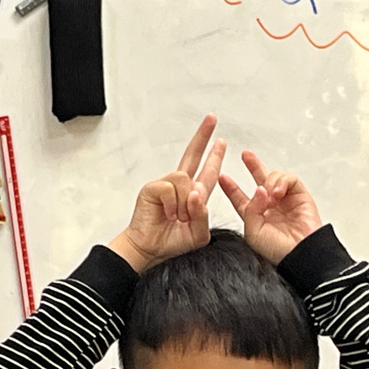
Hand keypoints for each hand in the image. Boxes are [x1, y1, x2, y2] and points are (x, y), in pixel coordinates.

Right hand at [109, 114, 225, 272]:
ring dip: (185, 203)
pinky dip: (171, 204)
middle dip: (203, 136)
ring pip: (185, 179)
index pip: (208, 171)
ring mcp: (165, 185)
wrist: (148, 249)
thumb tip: (197, 193)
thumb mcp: (198, 234)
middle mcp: (180, 186)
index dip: (214, 155)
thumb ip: (203, 215)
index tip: (220, 141)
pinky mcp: (152, 187)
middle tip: (212, 119)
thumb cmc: (170, 242)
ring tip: (177, 217)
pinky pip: (170, 188)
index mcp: (193, 195)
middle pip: (193, 155)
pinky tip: (166, 213)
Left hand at [219, 150, 322, 264]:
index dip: (231, 188)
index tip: (222, 177)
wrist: (300, 254)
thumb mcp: (253, 231)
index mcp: (256, 216)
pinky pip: (290, 179)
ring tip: (270, 195)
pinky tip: (278, 192)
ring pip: (274, 177)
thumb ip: (250, 209)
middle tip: (246, 155)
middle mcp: (270, 206)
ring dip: (269, 181)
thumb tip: (259, 189)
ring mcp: (285, 200)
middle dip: (253, 166)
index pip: (241, 198)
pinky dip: (282, 181)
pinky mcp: (300, 195)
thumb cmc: (277, 250)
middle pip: (259, 180)